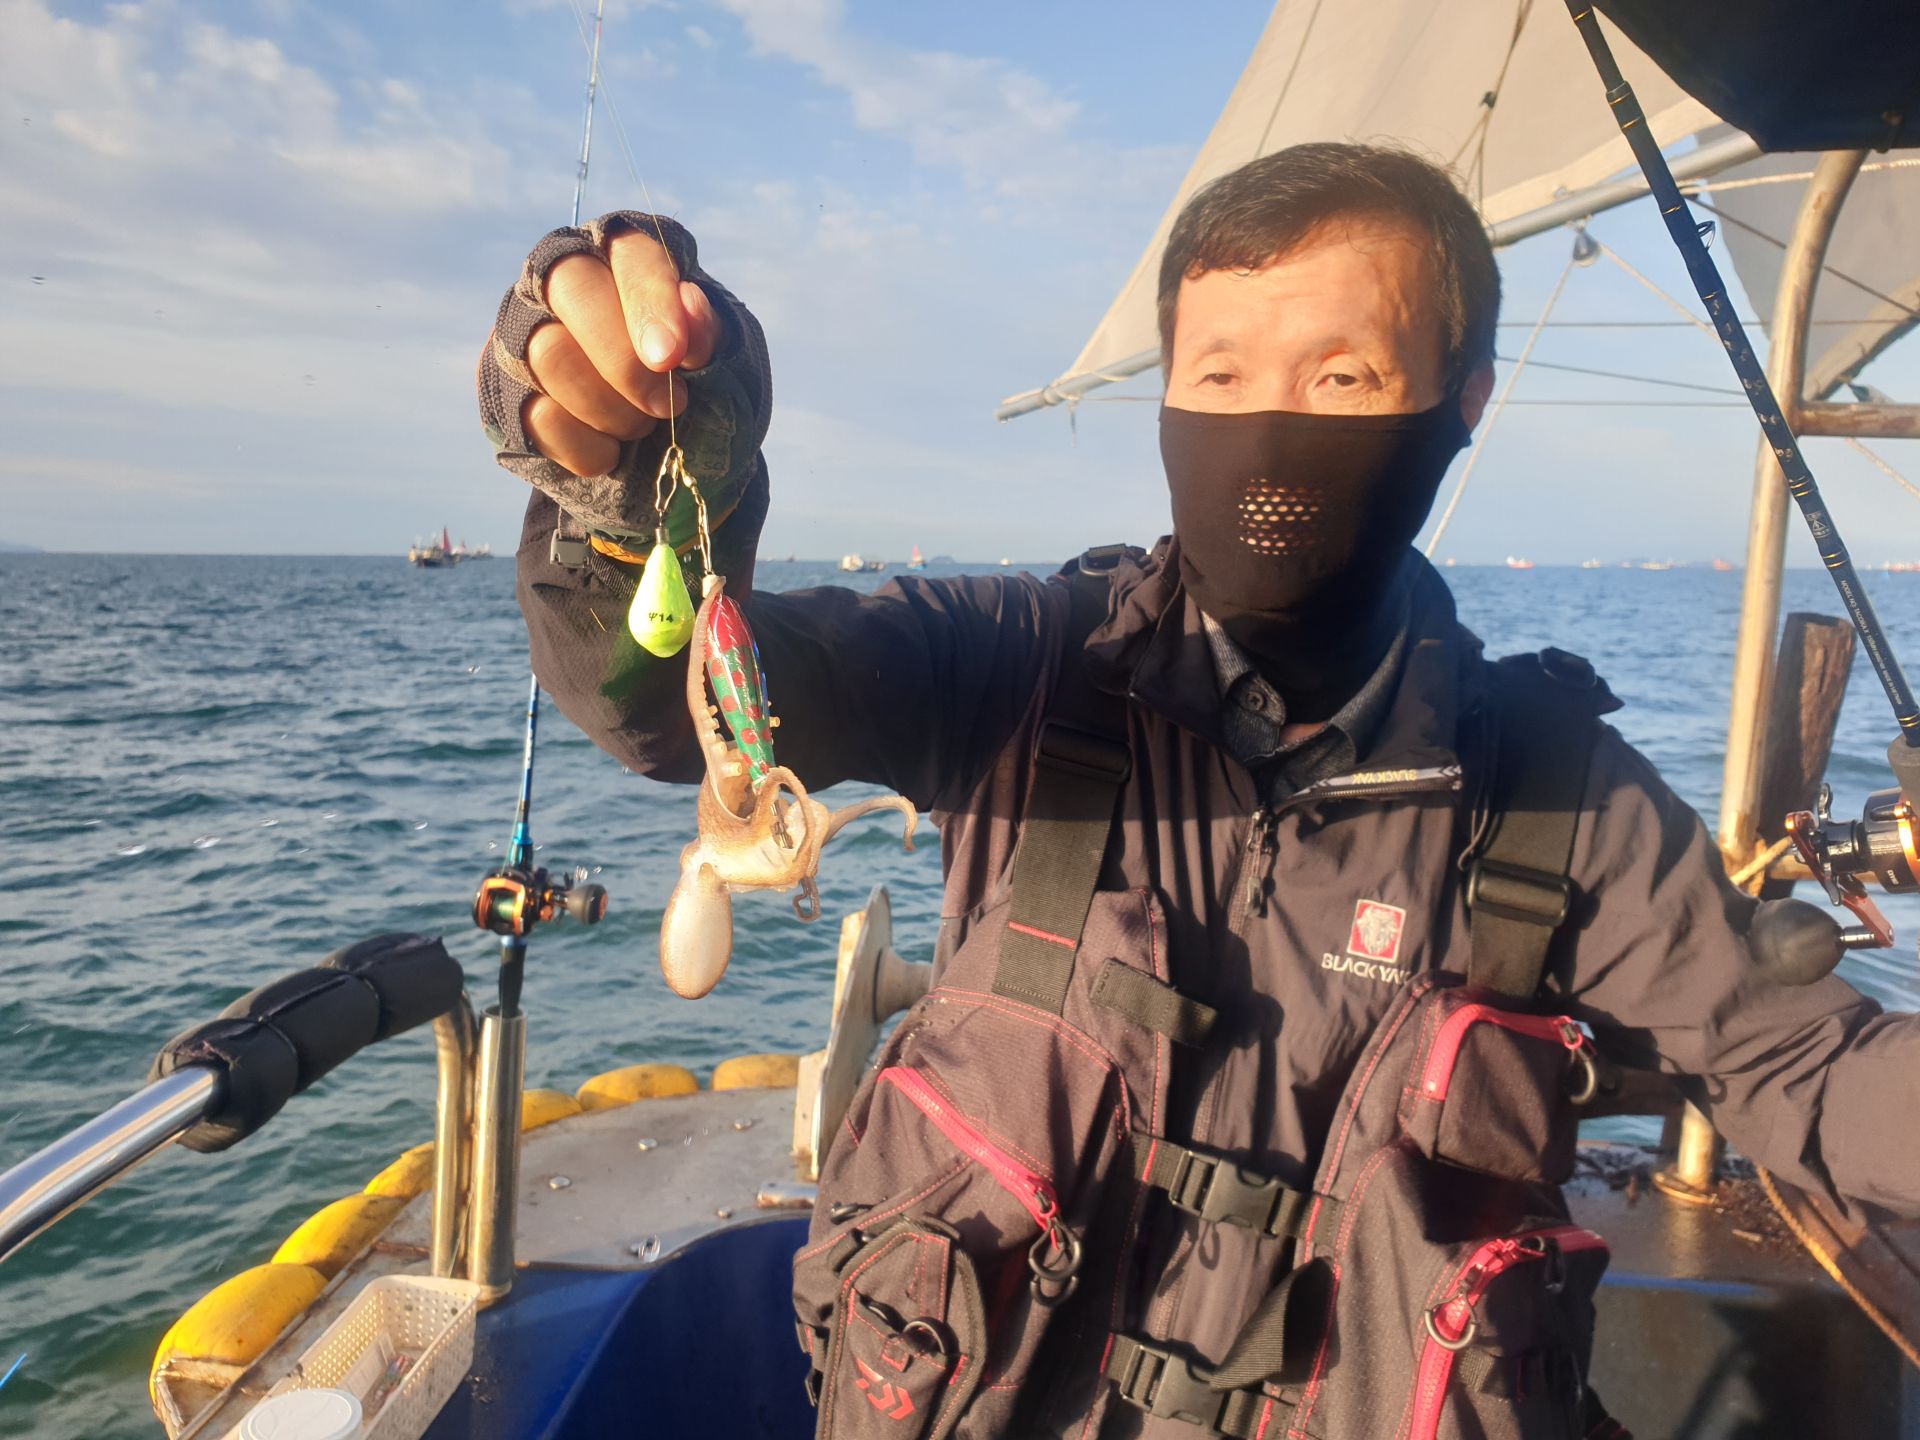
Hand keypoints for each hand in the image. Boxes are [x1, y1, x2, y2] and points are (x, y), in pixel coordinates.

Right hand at [505, 229, 720, 478]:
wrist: (659, 445)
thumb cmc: (693, 383)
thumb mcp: (719, 358)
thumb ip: (709, 331)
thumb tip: (690, 301)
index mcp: (627, 254)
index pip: (632, 256)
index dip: (650, 303)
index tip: (670, 357)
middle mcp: (564, 276)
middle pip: (573, 290)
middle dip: (624, 361)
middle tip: (668, 406)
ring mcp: (525, 328)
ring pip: (551, 354)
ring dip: (611, 408)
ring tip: (642, 426)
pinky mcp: (505, 385)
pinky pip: (539, 414)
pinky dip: (588, 447)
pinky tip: (612, 451)